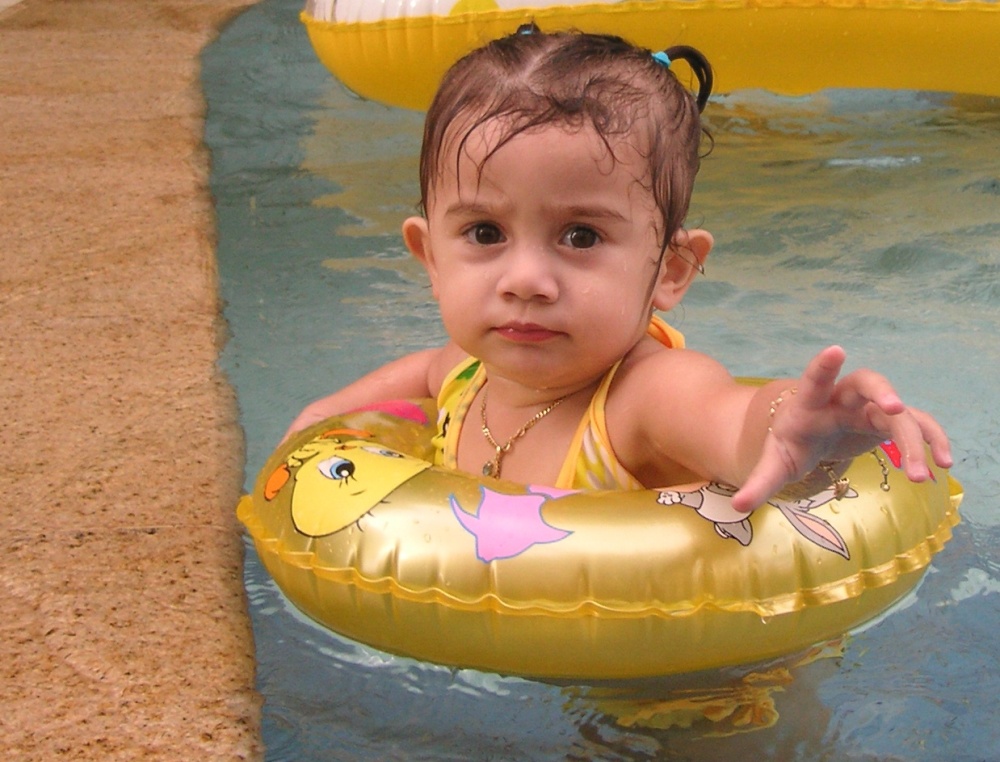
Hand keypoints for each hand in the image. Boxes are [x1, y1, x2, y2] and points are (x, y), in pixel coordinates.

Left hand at [731, 346, 951, 511]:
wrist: (810, 431)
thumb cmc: (791, 442)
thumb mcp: (774, 464)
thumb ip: (759, 484)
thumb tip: (736, 507)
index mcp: (809, 403)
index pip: (815, 379)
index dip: (824, 366)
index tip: (835, 350)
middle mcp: (843, 397)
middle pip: (866, 383)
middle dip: (881, 392)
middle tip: (895, 410)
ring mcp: (869, 406)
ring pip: (898, 412)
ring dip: (913, 439)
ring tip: (923, 476)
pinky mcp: (888, 420)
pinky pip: (916, 424)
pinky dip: (931, 440)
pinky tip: (944, 463)